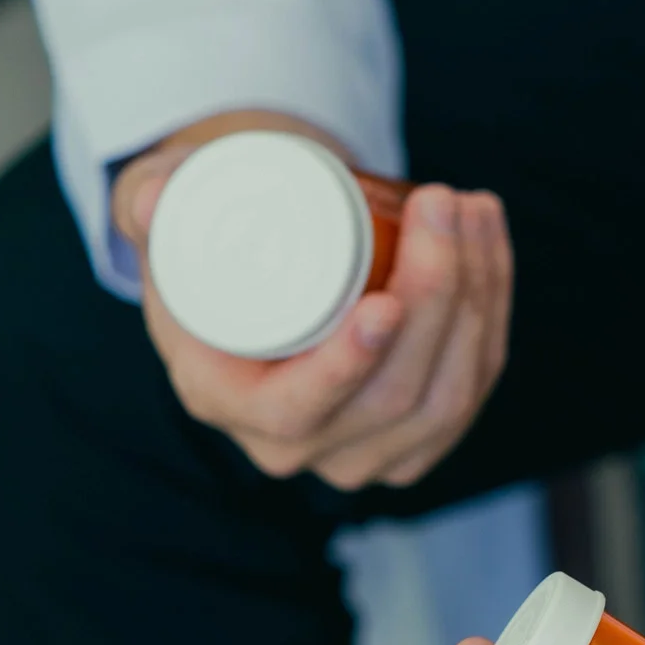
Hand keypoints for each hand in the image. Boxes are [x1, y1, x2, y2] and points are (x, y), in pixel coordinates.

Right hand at [113, 110, 513, 489]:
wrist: (258, 273)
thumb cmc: (206, 243)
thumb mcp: (164, 222)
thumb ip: (151, 202)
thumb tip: (158, 196)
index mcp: (229, 404)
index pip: (298, 410)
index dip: (349, 366)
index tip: (385, 302)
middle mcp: (303, 446)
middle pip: (396, 395)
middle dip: (438, 294)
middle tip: (441, 202)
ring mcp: (373, 448)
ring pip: (450, 391)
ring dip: (477, 293)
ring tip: (470, 207)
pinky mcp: (427, 430)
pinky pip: (476, 380)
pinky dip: (493, 308)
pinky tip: (490, 242)